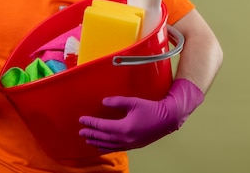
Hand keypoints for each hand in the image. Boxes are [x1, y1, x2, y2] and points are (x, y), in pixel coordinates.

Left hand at [79, 78, 203, 152]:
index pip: (102, 126)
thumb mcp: (133, 102)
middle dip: (91, 134)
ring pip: (109, 145)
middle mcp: (125, 138)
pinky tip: (103, 146)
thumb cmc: (151, 109)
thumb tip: (104, 102)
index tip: (82, 120)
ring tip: (88, 141)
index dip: (91, 123)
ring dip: (97, 143)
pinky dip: (107, 147)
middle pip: (103, 138)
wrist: (168, 119)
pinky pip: (117, 148)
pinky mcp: (134, 145)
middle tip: (81, 132)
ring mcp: (130, 143)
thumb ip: (117, 102)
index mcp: (124, 128)